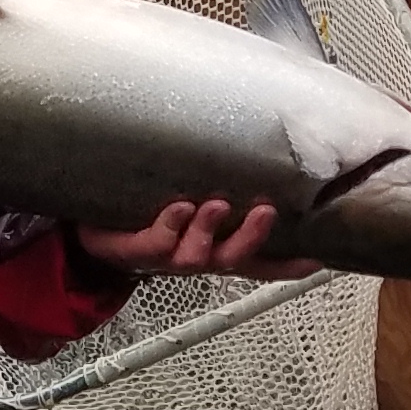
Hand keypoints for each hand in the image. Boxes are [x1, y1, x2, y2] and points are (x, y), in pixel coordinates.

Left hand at [77, 198, 322, 280]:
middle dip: (251, 238)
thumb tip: (252, 144)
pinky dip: (169, 225)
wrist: (92, 232)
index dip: (287, 265)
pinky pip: (156, 244)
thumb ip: (220, 186)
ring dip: (209, 230)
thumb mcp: (190, 199)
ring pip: (196, 255)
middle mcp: (197, 255)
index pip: (259, 261)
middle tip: (265, 212)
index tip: (318, 259)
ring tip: (215, 206)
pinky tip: (176, 208)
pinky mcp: (137, 250)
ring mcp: (168, 256)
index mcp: (216, 247)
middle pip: (233, 259)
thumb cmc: (149, 214)